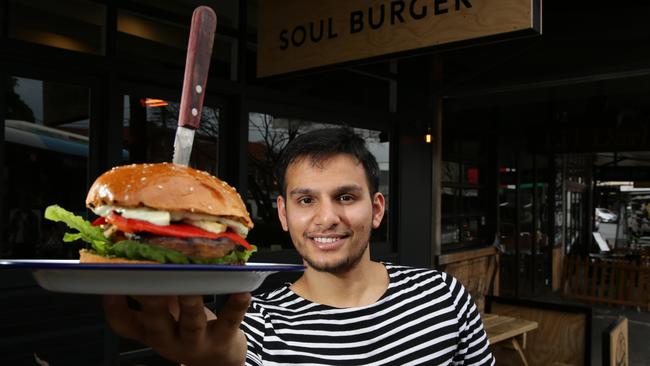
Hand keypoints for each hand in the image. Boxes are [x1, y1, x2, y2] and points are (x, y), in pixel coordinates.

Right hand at [103, 293, 250, 365]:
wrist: (218, 363)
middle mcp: (169, 339)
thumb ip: (154, 289)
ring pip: (191, 323)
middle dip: (151, 302)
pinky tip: (242, 291)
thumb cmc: (187, 329)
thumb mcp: (164, 315)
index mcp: (151, 330)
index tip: (109, 283)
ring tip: (191, 285)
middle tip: (149, 282)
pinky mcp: (223, 339)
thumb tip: (145, 249)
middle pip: (155, 323)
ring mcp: (196, 341)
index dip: (114, 305)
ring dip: (190, 303)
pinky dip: (236, 305)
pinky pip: (230, 321)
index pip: (123, 323)